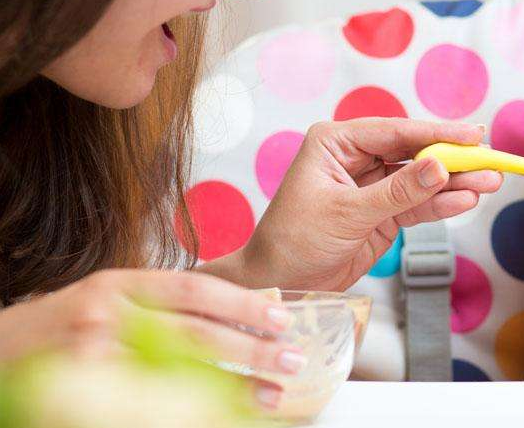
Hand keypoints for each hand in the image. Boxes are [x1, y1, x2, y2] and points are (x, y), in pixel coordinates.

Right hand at [0, 269, 304, 407]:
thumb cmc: (55, 328)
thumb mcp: (106, 302)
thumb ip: (156, 307)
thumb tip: (229, 321)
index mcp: (119, 285)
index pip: (193, 289)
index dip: (241, 304)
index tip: (280, 316)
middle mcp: (107, 315)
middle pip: (193, 331)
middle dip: (249, 347)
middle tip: (291, 358)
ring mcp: (92, 358)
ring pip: (176, 372)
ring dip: (229, 385)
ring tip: (269, 394)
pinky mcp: (81, 396)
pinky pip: (146, 405)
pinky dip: (185, 410)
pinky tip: (215, 416)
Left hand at [238, 117, 501, 290]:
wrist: (279, 284)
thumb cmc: (294, 241)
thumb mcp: (347, 213)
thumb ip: (397, 191)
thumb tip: (439, 167)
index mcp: (336, 143)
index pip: (394, 131)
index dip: (436, 132)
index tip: (473, 134)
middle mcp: (355, 158)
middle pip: (413, 152)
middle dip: (452, 157)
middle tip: (489, 158)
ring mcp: (372, 186)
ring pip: (421, 179)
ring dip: (454, 183)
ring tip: (490, 182)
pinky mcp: (383, 213)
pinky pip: (418, 204)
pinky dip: (442, 204)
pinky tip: (467, 200)